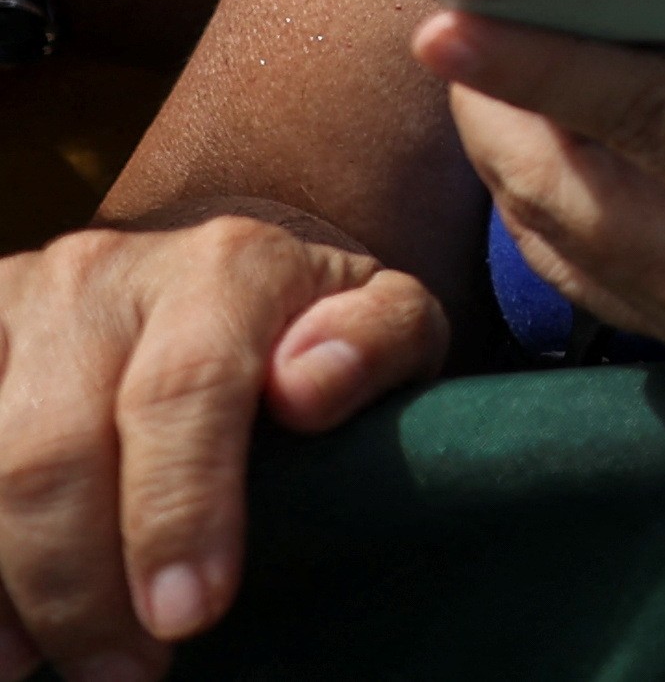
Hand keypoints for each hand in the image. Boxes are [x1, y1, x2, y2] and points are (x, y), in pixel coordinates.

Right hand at [0, 214, 440, 665]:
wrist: (215, 273)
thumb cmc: (310, 328)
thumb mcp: (384, 321)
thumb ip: (374, 344)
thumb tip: (310, 388)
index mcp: (224, 267)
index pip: (185, 392)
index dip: (178, 510)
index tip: (190, 616)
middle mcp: (102, 277)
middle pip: (55, 448)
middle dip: (79, 583)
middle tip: (123, 674)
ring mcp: (16, 305)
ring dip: (3, 584)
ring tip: (30, 666)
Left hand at [424, 0, 664, 393]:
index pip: (648, 122)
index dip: (541, 64)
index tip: (444, 17)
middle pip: (566, 196)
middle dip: (490, 107)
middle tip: (439, 13)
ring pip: (563, 250)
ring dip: (508, 161)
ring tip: (475, 70)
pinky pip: (595, 285)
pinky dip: (550, 214)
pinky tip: (546, 149)